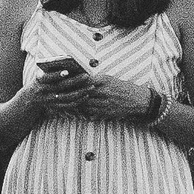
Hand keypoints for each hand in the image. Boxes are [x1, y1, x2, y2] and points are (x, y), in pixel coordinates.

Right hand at [20, 62, 88, 117]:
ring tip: (91, 87)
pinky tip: (86, 95)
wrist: (32, 96)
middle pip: (60, 86)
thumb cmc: (42, 78)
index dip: (57, 75)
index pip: (48, 77)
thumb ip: (52, 66)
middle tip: (86, 76)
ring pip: (66, 97)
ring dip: (80, 92)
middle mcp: (44, 90)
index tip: (67, 71)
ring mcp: (50, 100)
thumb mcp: (42, 71)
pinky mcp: (55, 106)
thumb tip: (68, 58)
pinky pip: (68, 105)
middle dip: (74, 81)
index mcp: (39, 79)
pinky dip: (78, 101)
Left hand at [26, 63, 150, 119]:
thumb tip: (81, 79)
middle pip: (81, 93)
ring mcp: (105, 103)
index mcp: (103, 81)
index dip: (70, 81)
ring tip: (59, 104)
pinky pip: (91, 113)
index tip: (59, 80)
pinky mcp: (106, 113)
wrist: (139, 101)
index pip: (83, 80)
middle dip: (68, 94)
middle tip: (54, 94)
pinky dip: (82, 113)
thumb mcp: (110, 80)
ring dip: (72, 104)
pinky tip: (73, 113)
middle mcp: (103, 91)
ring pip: (84, 104)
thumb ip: (96, 81)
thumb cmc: (123, 88)